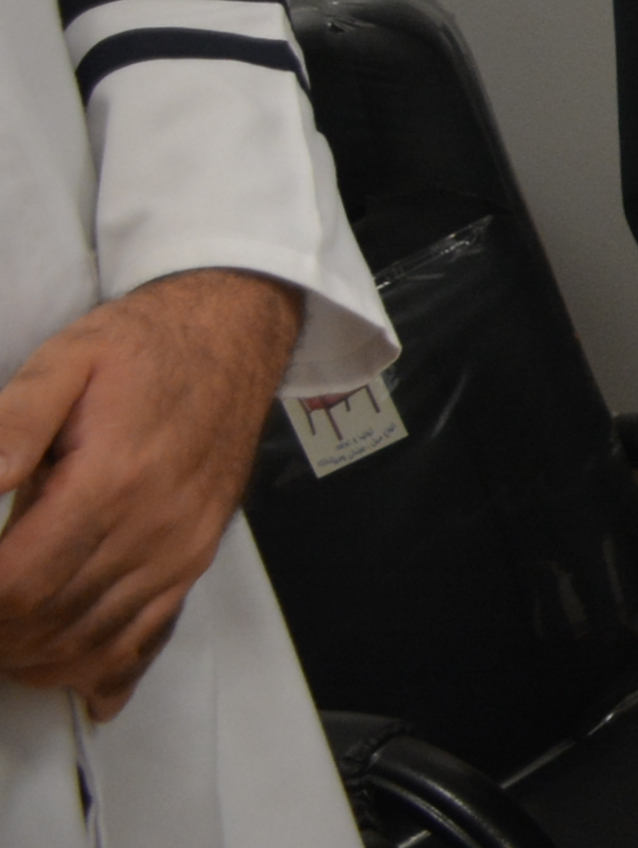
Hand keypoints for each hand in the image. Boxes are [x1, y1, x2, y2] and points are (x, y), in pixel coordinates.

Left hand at [0, 267, 302, 717]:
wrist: (237, 333)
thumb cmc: (145, 347)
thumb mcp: (67, 361)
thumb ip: (12, 423)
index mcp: (112, 480)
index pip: (17, 583)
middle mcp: (154, 527)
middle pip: (47, 623)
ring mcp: (180, 550)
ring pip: (90, 643)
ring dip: (30, 657)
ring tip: (1, 636)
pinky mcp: (196, 557)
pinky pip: (146, 638)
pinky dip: (101, 673)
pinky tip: (72, 683)